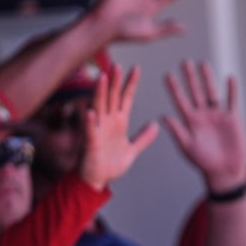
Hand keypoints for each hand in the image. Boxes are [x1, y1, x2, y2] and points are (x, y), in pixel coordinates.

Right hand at [78, 66, 159, 189]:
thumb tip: (156, 125)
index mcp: (119, 122)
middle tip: (119, 64)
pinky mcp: (90, 143)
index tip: (137, 68)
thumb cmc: (111, 165)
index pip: (126, 98)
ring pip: (99, 107)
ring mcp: (98, 130)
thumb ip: (143, 138)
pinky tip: (90, 111)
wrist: (97, 180)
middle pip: (112, 97)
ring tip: (103, 77)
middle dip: (116, 81)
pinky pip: (90, 130)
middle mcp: (108, 122)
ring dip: (101, 93)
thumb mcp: (132, 150)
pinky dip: (89, 121)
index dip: (131, 84)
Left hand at [162, 60, 245, 191]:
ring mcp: (218, 116)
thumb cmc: (204, 162)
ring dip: (208, 79)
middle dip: (190, 78)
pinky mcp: (232, 119)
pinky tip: (229, 78)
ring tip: (203, 64)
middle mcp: (203, 116)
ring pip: (212, 93)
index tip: (167, 75)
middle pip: (196, 92)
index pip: (180, 101)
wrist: (225, 171)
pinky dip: (231, 90)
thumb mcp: (187, 146)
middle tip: (184, 62)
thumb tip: (163, 116)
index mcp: (190, 122)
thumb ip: (177, 131)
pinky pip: (232, 101)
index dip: (174, 88)